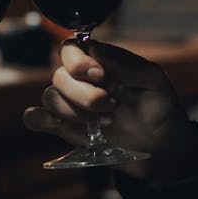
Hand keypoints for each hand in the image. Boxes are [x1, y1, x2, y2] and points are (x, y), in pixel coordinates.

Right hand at [23, 39, 197, 181]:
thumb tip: (96, 50)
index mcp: (101, 63)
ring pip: (50, 97)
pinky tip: (64, 127)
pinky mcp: (64, 128)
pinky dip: (41, 120)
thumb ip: (129, 64)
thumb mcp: (155, 83)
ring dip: (73, 111)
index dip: (79, 61)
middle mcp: (82, 81)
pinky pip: (35, 118)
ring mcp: (71, 105)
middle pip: (60, 76)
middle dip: (84, 94)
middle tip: (110, 107)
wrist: (161, 150)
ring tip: (104, 124)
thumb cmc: (160, 110)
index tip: (100, 75)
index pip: (72, 49)